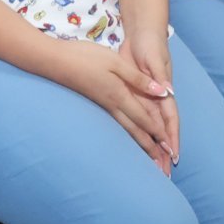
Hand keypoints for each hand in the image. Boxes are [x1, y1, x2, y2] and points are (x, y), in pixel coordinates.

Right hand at [49, 38, 174, 172]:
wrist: (54, 62)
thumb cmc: (85, 58)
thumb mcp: (115, 62)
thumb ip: (138, 78)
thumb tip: (161, 92)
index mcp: (120, 96)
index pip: (144, 119)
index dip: (158, 132)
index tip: (169, 148)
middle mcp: (113, 105)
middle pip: (135, 130)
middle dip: (150, 147)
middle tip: (161, 165)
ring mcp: (103, 105)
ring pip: (126, 128)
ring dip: (139, 143)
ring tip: (150, 156)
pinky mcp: (96, 102)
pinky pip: (118, 122)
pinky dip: (128, 132)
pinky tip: (129, 133)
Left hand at [122, 25, 179, 165]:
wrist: (142, 33)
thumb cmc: (150, 45)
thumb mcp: (154, 59)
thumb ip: (159, 76)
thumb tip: (168, 92)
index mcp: (164, 92)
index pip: (170, 119)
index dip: (172, 137)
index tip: (173, 155)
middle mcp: (158, 99)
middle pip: (162, 128)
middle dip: (164, 150)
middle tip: (164, 172)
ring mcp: (148, 98)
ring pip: (151, 127)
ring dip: (153, 146)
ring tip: (154, 167)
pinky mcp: (136, 95)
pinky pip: (139, 118)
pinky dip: (141, 133)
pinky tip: (140, 146)